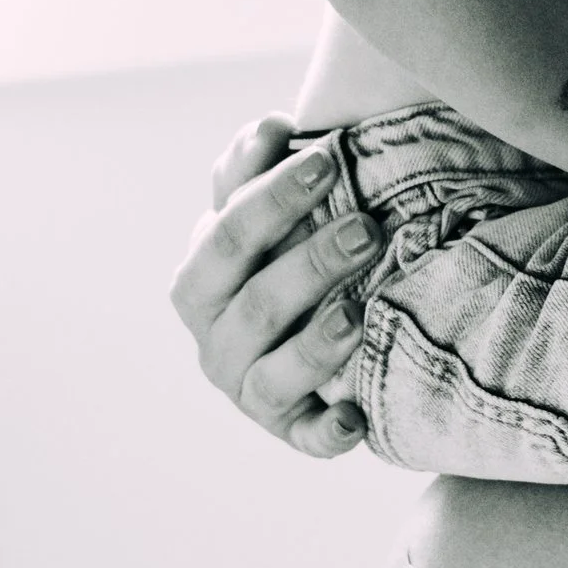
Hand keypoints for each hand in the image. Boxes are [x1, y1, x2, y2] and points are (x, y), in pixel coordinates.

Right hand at [168, 116, 379, 455]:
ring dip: (315, 346)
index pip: (226, 238)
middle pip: (255, 303)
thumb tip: (272, 127)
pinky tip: (356, 418)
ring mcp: (251, 391)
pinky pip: (309, 440)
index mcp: (200, 282)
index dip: (273, 199)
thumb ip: (256, 168)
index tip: (329, 160)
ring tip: (356, 313)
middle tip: (367, 227)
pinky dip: (329, 433)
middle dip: (311, 263)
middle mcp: (215, 342)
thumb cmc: (282, 255)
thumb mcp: (263, 211)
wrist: (308, 329)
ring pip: (275, 373)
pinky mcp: (292, 431)